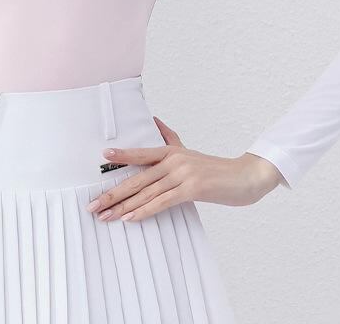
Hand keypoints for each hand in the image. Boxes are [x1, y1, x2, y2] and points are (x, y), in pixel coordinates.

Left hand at [85, 115, 284, 221]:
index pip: (141, 153)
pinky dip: (144, 211)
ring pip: (146, 192)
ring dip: (123, 207)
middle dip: (112, 193)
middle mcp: (174, 160)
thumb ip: (170, 138)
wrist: (246, 177)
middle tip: (93, 205)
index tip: (101, 159)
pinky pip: (162, 202)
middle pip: (137, 178)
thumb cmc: (216, 169)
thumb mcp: (189, 151)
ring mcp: (182, 174)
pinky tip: (130, 218)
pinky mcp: (192, 189)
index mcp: (171, 151)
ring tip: (105, 216)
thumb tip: (154, 120)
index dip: (121, 155)